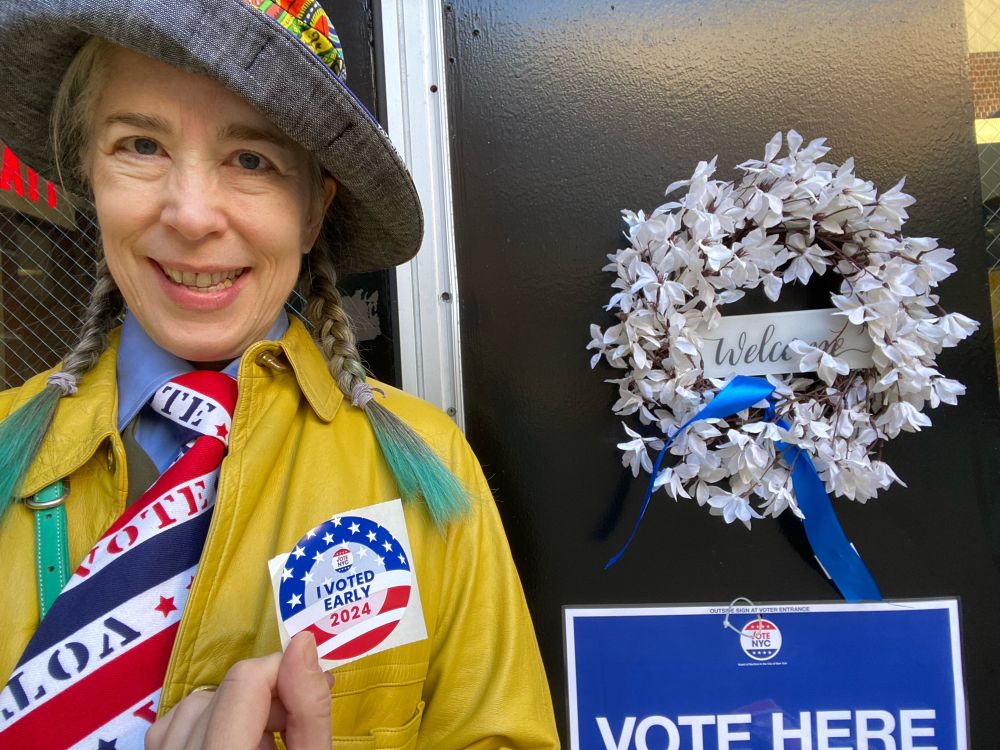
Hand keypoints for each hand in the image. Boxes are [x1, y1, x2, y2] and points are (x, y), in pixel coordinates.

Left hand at [145, 632, 332, 748]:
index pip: (244, 682)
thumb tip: (303, 642)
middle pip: (221, 690)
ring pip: (193, 704)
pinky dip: (206, 724)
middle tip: (295, 723)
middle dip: (266, 696)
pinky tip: (235, 744)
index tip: (312, 686)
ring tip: (268, 742)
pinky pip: (170, 726)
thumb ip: (309, 708)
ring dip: (235, 711)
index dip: (283, 671)